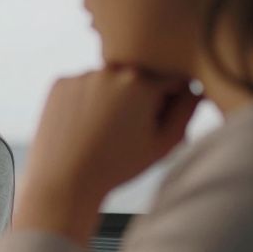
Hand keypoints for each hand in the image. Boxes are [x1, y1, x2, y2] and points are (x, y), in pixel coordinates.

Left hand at [18, 67, 200, 241]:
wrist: (64, 181)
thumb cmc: (117, 166)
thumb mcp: (164, 144)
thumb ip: (186, 110)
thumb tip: (193, 88)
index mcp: (142, 82)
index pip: (171, 80)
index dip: (167, 103)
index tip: (153, 124)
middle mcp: (112, 70)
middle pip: (138, 78)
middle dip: (138, 98)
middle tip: (124, 131)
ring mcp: (82, 75)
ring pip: (109, 81)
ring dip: (111, 97)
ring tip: (100, 131)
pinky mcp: (60, 82)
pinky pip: (83, 86)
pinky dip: (85, 100)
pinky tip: (81, 126)